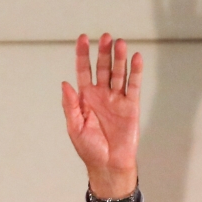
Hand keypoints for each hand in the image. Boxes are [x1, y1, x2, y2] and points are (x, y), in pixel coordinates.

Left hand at [62, 33, 141, 199]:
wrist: (108, 164)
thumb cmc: (89, 148)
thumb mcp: (74, 127)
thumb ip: (70, 105)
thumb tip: (65, 84)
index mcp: (85, 98)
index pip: (84, 71)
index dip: (82, 55)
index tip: (83, 38)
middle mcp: (101, 95)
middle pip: (103, 68)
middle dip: (103, 52)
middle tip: (105, 37)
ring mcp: (116, 99)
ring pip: (119, 73)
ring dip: (119, 58)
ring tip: (120, 43)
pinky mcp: (131, 106)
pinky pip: (133, 86)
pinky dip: (135, 72)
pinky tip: (136, 58)